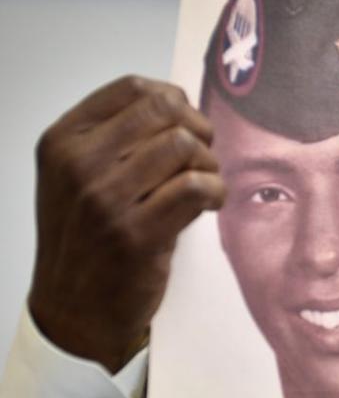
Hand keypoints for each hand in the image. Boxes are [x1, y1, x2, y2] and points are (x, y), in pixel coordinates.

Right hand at [27, 76, 224, 372]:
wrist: (74, 310)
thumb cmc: (87, 238)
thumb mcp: (80, 177)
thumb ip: (119, 138)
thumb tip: (182, 105)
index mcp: (63, 141)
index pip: (133, 88)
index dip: (175, 99)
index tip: (188, 123)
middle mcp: (78, 164)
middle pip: (164, 111)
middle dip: (198, 129)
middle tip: (204, 157)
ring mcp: (104, 199)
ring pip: (184, 146)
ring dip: (209, 164)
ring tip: (206, 185)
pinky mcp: (135, 234)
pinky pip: (197, 187)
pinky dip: (216, 192)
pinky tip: (209, 204)